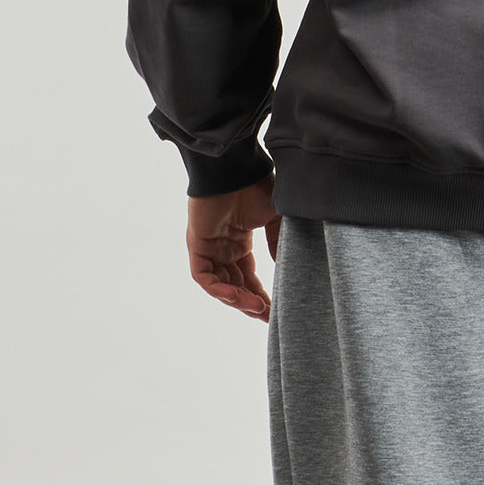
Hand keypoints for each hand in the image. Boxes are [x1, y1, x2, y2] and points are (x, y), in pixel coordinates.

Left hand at [186, 173, 281, 322]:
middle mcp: (222, 248)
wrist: (235, 168)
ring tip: (257, 309)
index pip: (248, 277)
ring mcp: (209, 248)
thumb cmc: (256, 185)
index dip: (260, 294)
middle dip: (250, 303)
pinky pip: (204, 277)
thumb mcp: (276, 217)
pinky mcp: (197, 246)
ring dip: (237, 299)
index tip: (274, 311)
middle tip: (268, 316)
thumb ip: (279, 242)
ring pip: (220, 286)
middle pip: (235, 285)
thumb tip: (286, 267)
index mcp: (239, 241)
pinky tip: (236, 296)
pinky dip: (218, 289)